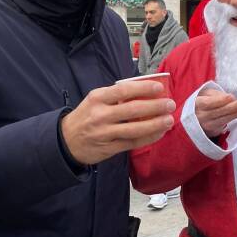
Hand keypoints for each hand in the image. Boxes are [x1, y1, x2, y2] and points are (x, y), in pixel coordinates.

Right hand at [61, 80, 175, 164]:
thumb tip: (145, 90)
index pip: (124, 90)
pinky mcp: (109, 148)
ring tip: (169, 120)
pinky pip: (132, 143)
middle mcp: (100, 115)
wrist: (66, 141)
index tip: (159, 88)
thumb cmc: (86, 116)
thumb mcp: (95, 100)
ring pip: (135, 129)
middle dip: (155, 107)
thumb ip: (116, 96)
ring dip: (155, 124)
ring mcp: (105, 133)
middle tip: (170, 104)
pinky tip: (159, 133)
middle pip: (132, 110)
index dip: (143, 88)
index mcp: (97, 98)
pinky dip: (148, 138)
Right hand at [195, 88, 236, 137]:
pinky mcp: (213, 131)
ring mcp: (207, 125)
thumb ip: (215, 94)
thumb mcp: (205, 94)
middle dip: (232, 108)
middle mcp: (201, 116)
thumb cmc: (202, 102)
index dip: (219, 100)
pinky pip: (225, 124)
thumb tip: (228, 98)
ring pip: (223, 120)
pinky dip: (234, 117)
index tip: (231, 97)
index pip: (207, 103)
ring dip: (236, 113)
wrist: (195, 117)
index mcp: (197, 104)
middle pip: (217, 112)